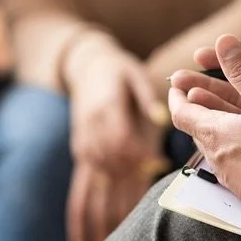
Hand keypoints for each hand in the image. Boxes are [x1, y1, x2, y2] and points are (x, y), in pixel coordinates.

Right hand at [65, 47, 169, 240]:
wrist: (87, 67)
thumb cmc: (119, 72)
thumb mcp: (134, 75)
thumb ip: (146, 98)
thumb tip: (162, 116)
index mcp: (107, 114)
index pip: (124, 141)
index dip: (140, 156)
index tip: (157, 167)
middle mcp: (93, 139)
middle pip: (110, 173)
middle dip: (124, 203)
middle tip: (142, 234)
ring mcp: (85, 154)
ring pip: (93, 193)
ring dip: (99, 224)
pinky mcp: (82, 161)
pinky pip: (78, 196)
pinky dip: (78, 223)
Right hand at [68, 48, 168, 175]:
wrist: (87, 64)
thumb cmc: (118, 69)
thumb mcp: (136, 75)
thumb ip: (148, 97)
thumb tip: (162, 119)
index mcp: (109, 104)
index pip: (123, 138)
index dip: (140, 154)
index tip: (158, 162)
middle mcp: (92, 119)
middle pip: (110, 154)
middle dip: (132, 167)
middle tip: (151, 169)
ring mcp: (82, 128)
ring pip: (97, 161)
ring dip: (116, 172)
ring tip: (136, 174)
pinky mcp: (78, 134)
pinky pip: (85, 159)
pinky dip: (98, 171)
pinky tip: (111, 177)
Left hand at [169, 34, 240, 199]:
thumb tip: (224, 40)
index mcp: (211, 131)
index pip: (180, 111)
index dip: (177, 93)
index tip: (178, 81)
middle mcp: (214, 153)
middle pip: (197, 126)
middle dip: (197, 105)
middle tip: (197, 91)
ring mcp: (228, 172)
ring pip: (215, 142)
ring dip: (216, 124)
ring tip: (223, 113)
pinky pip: (232, 158)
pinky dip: (233, 142)